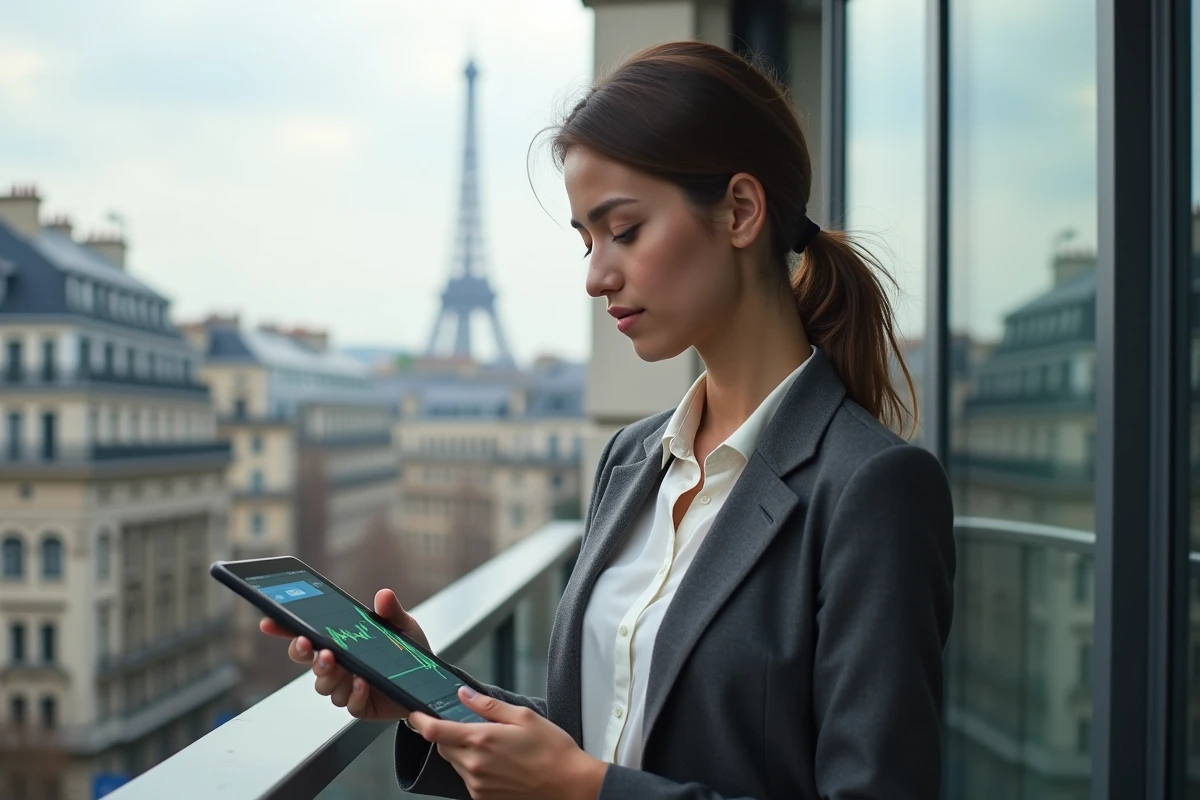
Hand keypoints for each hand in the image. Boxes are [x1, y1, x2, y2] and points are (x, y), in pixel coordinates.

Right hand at [259, 588, 430, 721]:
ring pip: (324, 685)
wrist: (429, 680)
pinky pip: (348, 704)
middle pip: (307, 662)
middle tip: (312, 645)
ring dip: (327, 674)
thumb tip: (383, 595)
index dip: (285, 629)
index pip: (306, 635)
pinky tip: (362, 682)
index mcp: (341, 642)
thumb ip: (391, 611)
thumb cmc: (409, 651)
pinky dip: (354, 693)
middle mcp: (339, 665)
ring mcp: (347, 686)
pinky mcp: (360, 705)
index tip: (270, 621)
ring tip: (340, 663)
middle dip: (303, 653)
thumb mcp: (402, 625)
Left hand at [407, 687, 606, 799]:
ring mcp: (477, 785)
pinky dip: (474, 766)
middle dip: (447, 733)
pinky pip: (467, 778)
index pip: (435, 731)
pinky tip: (498, 762)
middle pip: (442, 746)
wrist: (569, 786)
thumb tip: (463, 694)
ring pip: (455, 762)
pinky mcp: (483, 798)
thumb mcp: (523, 717)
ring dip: (462, 750)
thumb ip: (488, 706)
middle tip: (469, 724)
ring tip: (492, 744)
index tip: (416, 714)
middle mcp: (474, 765)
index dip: (420, 721)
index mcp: (481, 740)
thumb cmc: (552, 750)